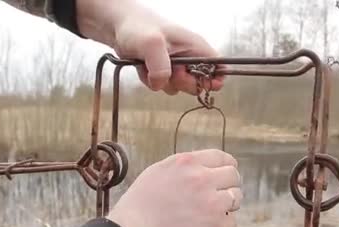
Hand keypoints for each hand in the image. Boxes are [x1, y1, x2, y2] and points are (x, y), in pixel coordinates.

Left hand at [76, 0, 224, 94]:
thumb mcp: (151, 44)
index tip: (202, 83)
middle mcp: (189, 56)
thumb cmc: (137, 28)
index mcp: (196, 46)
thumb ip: (161, 67)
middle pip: (199, 84)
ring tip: (151, 65)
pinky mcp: (162, 71)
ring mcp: (176, 65)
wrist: (117, 26)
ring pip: (179, 88)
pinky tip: (143, 68)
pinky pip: (162, 86)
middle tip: (171, 72)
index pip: (220, 67)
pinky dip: (151, 82)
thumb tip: (162, 84)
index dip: (215, 80)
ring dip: (163, 83)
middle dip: (184, 84)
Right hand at [107, 149, 242, 226]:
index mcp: (186, 163)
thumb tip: (202, 171)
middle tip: (218, 199)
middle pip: (234, 176)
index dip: (225, 167)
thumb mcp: (156, 175)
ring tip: (208, 217)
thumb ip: (182, 170)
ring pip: (236, 199)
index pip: (221, 157)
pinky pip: (231, 223)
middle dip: (228, 186)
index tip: (224, 176)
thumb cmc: (137, 211)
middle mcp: (202, 179)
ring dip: (226, 207)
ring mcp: (212, 204)